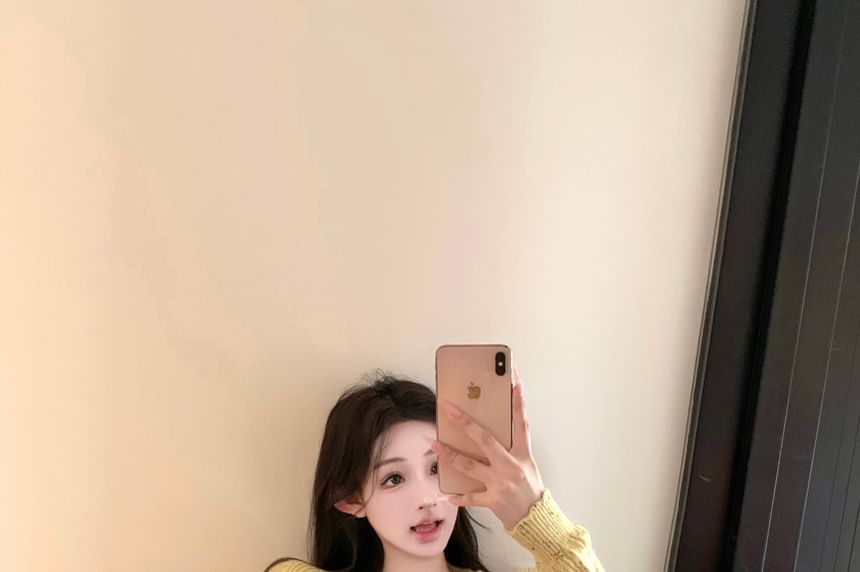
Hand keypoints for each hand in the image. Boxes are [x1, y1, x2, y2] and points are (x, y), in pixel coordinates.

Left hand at [430, 366, 545, 529]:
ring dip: (449, 454)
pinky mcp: (492, 500)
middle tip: (448, 408)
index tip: (513, 380)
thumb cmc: (530, 488)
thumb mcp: (526, 463)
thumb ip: (510, 448)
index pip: (521, 422)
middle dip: (465, 423)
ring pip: (469, 465)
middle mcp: (511, 466)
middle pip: (485, 439)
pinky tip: (446, 494)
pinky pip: (470, 497)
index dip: (518, 401)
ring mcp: (500, 483)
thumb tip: (487, 431)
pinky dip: (458, 496)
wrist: (537, 519)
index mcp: (522, 454)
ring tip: (433, 443)